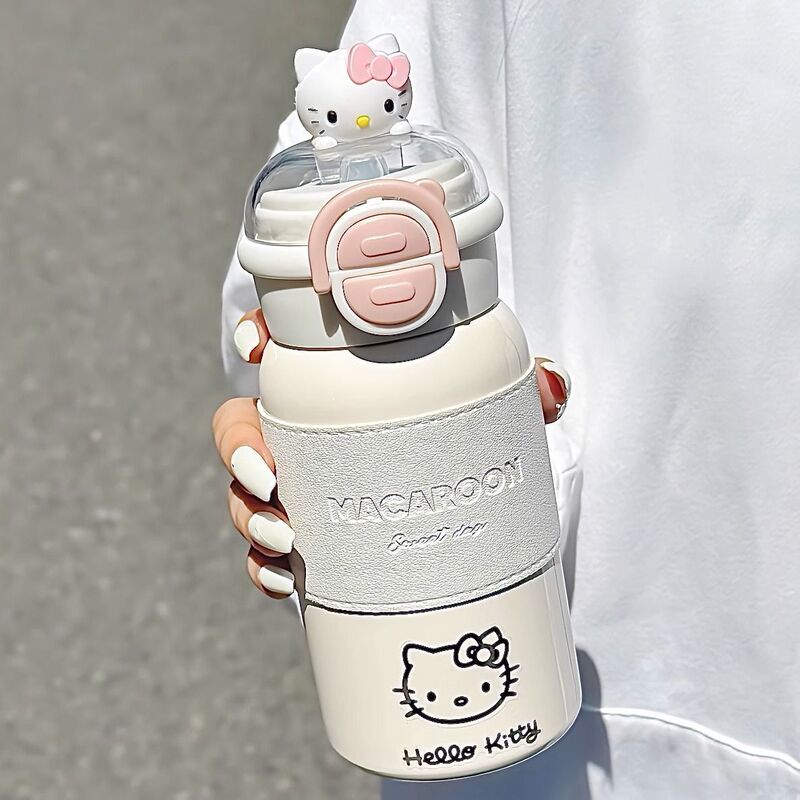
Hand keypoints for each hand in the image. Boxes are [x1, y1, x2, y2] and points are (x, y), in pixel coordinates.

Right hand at [212, 308, 571, 600]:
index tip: (254, 347)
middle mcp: (305, 433)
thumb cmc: (464, 439)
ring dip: (249, 515)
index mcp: (337, 384)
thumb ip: (520, 392)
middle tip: (271, 478)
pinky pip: (263, 553)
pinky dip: (263, 566)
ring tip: (289, 538)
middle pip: (240, 427)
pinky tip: (284, 580)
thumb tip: (553, 389)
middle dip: (239, 449)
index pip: (282, 346)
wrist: (461, 508)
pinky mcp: (306, 540)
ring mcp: (300, 487)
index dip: (255, 336)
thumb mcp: (491, 412)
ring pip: (244, 494)